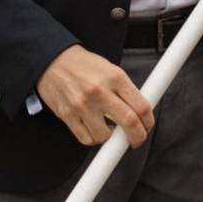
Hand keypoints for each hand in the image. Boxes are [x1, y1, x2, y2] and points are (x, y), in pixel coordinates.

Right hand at [37, 45, 154, 147]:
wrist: (54, 62)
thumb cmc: (85, 66)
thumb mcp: (112, 70)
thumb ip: (125, 90)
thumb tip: (141, 111)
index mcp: (116, 77)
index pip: (141, 105)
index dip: (148, 121)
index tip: (148, 126)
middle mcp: (100, 91)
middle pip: (129, 122)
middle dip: (138, 136)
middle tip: (137, 139)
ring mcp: (82, 105)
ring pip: (105, 135)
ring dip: (110, 138)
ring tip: (109, 129)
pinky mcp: (67, 115)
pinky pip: (85, 138)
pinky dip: (93, 139)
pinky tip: (95, 129)